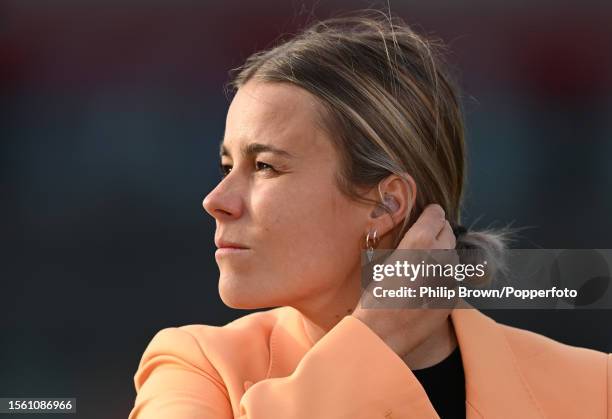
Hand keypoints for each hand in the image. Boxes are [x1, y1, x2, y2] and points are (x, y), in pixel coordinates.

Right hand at [351, 203, 457, 358]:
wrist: (383, 335)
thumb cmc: (374, 298)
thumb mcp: (383, 262)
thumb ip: (405, 245)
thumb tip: (416, 235)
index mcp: (419, 243)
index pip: (437, 215)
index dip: (431, 214)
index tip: (429, 214)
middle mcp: (439, 257)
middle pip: (448, 233)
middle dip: (438, 232)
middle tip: (426, 237)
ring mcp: (450, 278)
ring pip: (452, 257)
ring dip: (442, 256)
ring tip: (424, 266)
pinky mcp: (454, 296)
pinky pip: (452, 279)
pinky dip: (442, 279)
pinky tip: (426, 288)